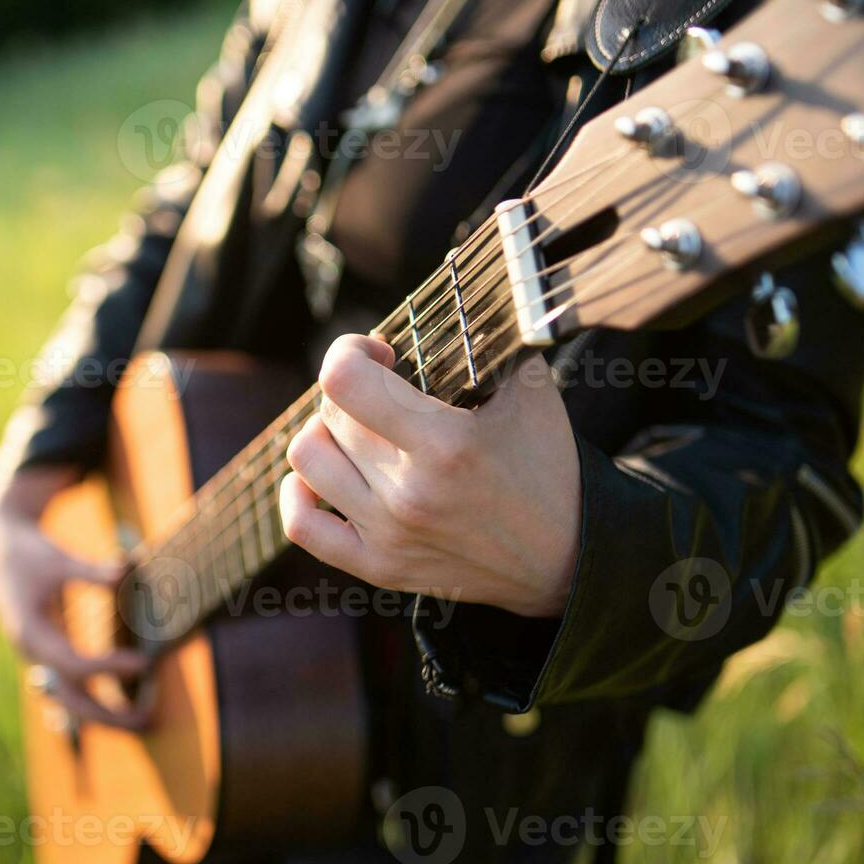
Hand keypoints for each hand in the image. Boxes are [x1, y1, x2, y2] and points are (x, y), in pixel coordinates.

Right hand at [0, 464, 149, 728]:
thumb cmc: (29, 552)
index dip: (107, 667)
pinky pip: (64, 689)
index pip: (72, 663)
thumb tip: (125, 570)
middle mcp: (32, 652)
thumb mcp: (58, 558)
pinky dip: (85, 705)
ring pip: (67, 699)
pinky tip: (108, 720)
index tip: (142, 663)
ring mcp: (36, 656)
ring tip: (139, 722)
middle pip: (69, 697)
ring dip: (102, 714)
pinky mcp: (44, 652)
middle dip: (107, 714)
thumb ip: (90, 571)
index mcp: (31, 632)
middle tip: (146, 719)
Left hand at [280, 334, 581, 617]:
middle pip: (331, 414)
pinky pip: (302, 526)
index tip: (381, 353)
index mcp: (445, 445)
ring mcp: (389, 536)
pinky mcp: (379, 568)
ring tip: (359, 430)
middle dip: (352, 389)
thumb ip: (488, 338)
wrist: (567, 556)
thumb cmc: (546, 462)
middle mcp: (408, 494)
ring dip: (326, 432)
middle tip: (384, 391)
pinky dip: (297, 493)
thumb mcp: (530, 389)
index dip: (349, 351)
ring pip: (307, 459)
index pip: (343, 381)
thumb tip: (452, 296)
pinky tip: (317, 476)